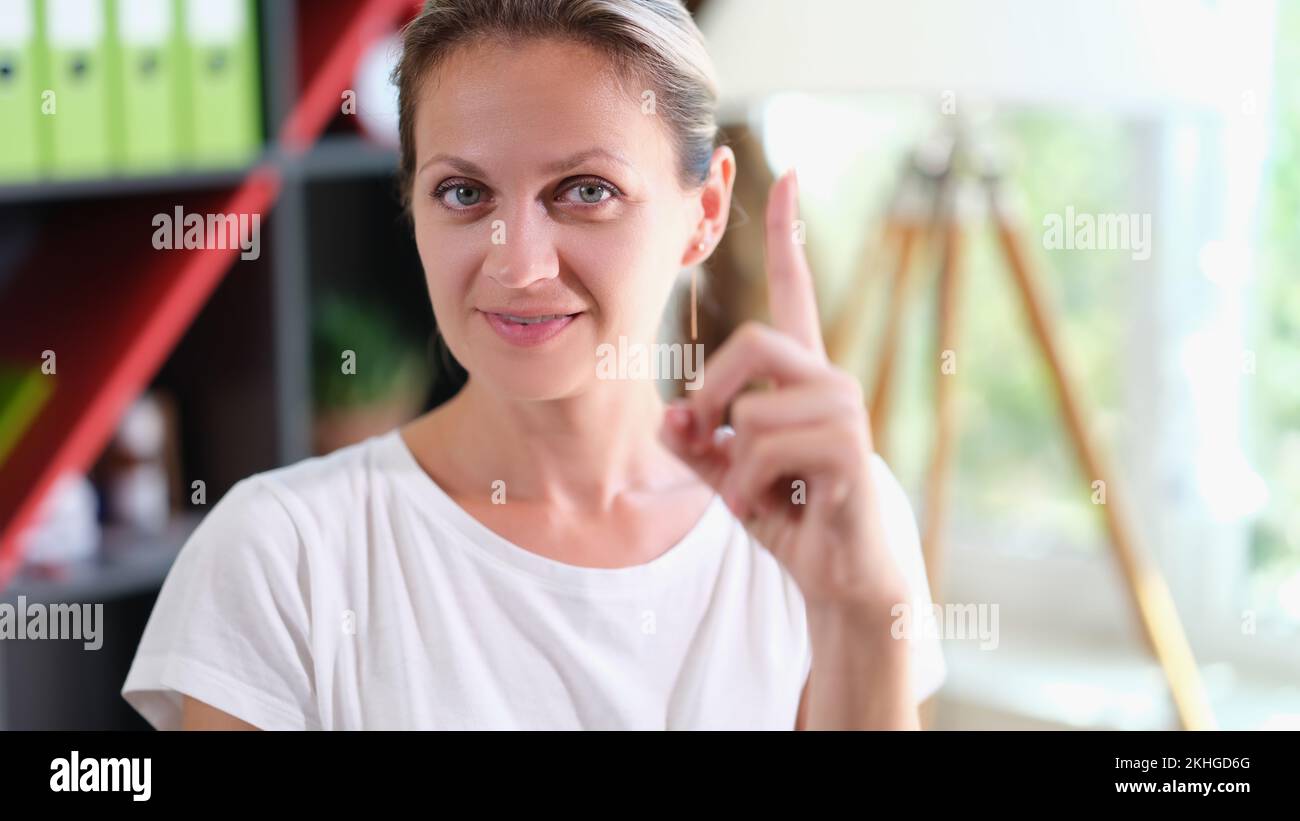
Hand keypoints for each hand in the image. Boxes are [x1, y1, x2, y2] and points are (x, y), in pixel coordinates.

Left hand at [661, 169, 908, 613]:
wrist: (842, 574)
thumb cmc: (789, 514)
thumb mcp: (726, 473)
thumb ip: (695, 441)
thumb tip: (673, 418)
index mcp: (802, 375)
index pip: (796, 291)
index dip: (789, 235)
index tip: (787, 177)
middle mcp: (829, 379)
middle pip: (751, 340)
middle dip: (711, 392)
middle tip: (707, 440)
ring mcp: (844, 411)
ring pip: (746, 411)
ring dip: (731, 466)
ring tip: (755, 493)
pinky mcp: (848, 449)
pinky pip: (760, 449)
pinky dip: (745, 488)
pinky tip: (770, 508)